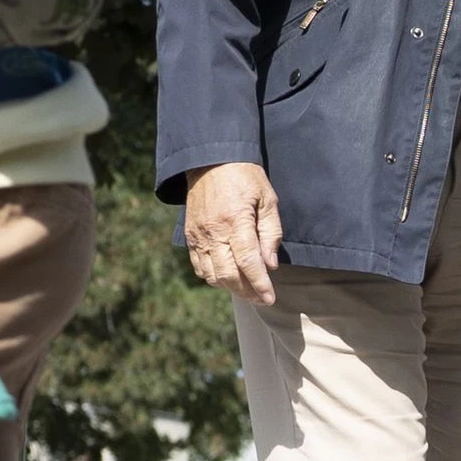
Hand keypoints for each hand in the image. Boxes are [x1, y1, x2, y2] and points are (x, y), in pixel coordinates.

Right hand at [180, 161, 282, 307]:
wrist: (210, 161)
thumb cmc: (245, 178)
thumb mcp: (267, 199)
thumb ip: (271, 233)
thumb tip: (270, 265)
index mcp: (235, 220)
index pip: (248, 262)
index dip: (260, 284)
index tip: (270, 298)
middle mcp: (213, 232)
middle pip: (228, 275)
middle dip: (247, 292)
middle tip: (261, 298)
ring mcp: (198, 236)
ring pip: (212, 275)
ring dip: (230, 288)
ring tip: (247, 290)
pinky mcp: (190, 237)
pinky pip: (199, 267)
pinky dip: (214, 278)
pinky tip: (228, 278)